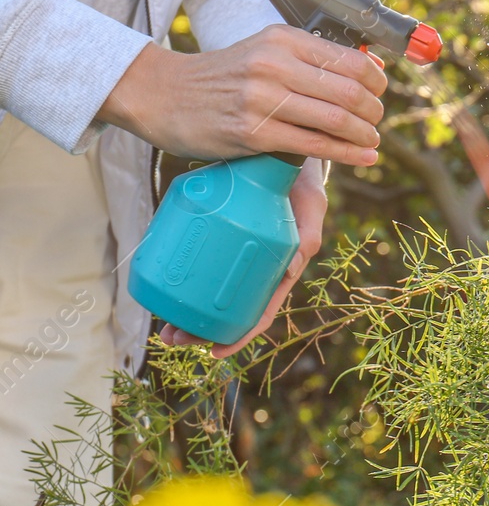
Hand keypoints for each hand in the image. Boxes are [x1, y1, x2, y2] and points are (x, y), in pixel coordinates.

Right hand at [99, 27, 387, 166]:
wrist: (161, 93)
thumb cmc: (221, 76)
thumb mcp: (263, 51)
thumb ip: (309, 58)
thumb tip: (369, 70)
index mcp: (281, 40)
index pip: (350, 60)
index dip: (377, 82)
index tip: (379, 94)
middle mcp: (273, 65)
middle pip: (350, 91)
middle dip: (374, 111)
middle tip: (376, 122)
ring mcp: (263, 100)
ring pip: (337, 119)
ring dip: (364, 135)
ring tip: (371, 141)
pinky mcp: (254, 133)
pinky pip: (315, 145)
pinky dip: (347, 153)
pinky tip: (363, 157)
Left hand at [159, 161, 327, 357]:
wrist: (277, 153)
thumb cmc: (299, 183)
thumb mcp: (310, 207)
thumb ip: (307, 233)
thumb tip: (294, 265)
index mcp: (279, 271)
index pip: (259, 314)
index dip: (238, 337)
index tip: (214, 352)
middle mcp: (255, 269)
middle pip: (228, 311)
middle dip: (200, 332)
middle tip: (172, 338)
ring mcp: (232, 254)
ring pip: (208, 294)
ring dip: (186, 315)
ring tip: (162, 326)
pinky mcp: (213, 236)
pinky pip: (196, 265)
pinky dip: (180, 282)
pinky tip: (162, 289)